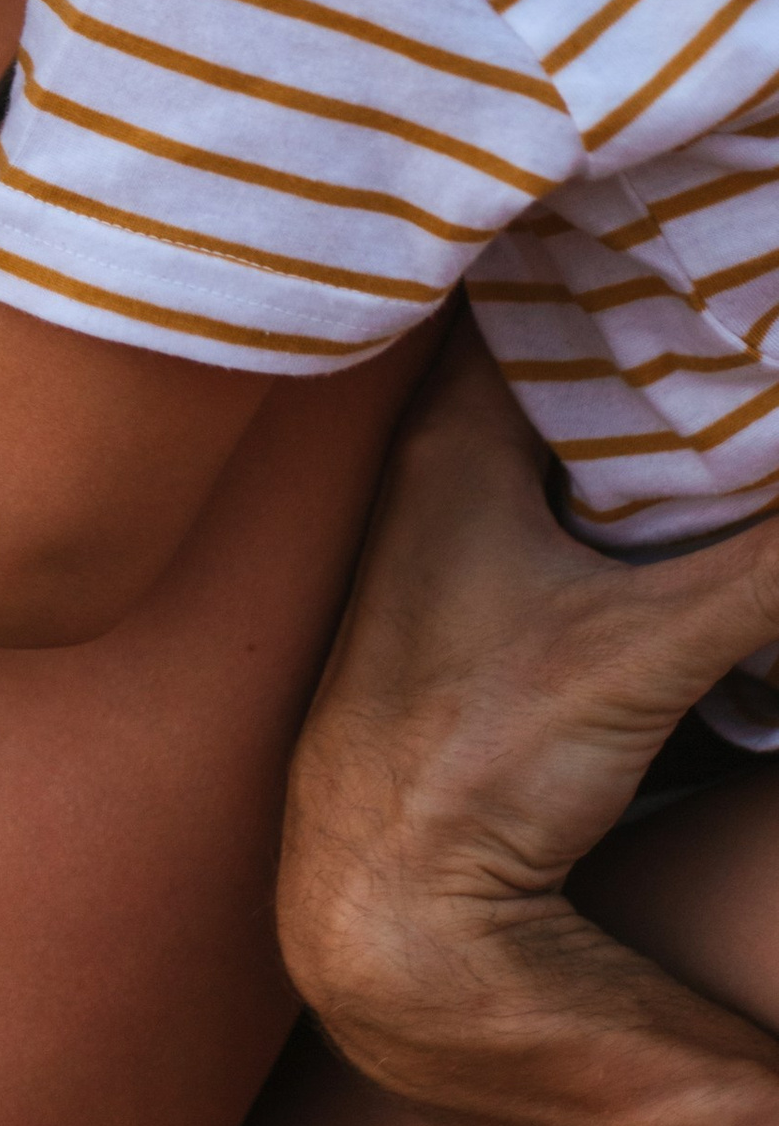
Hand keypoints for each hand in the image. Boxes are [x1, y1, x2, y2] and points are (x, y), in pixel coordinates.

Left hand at [281, 326, 778, 1089]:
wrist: (384, 899)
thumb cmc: (478, 755)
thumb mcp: (644, 646)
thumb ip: (767, 570)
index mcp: (450, 443)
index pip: (537, 297)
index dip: (621, 258)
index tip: (705, 226)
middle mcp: (438, 470)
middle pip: (556, 358)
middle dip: (651, 327)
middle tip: (739, 284)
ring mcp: (454, 535)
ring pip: (560, 430)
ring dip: (640, 408)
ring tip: (736, 355)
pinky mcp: (482, 604)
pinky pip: (563, 498)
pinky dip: (628, 482)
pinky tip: (693, 480)